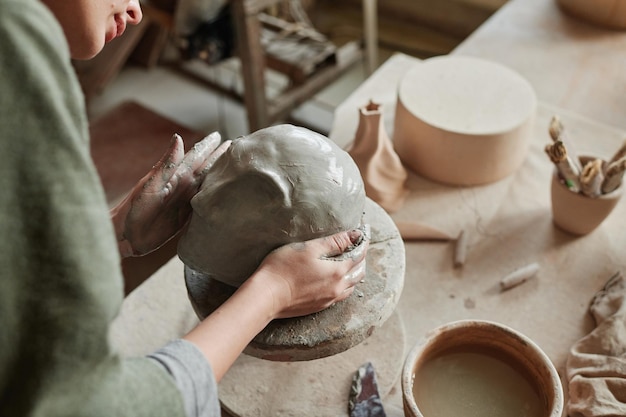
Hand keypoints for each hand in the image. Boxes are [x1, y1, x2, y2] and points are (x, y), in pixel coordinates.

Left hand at [110, 132, 230, 256]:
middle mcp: (182, 187)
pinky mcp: (185, 218)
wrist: (124, 236)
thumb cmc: (133, 209)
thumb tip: (178, 137)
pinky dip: (214, 198)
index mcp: (175, 177)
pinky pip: (203, 204)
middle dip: (219, 158)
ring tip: (233, 169)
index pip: (196, 157)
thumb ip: (166, 164)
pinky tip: (222, 196)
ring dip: (218, 176)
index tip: (221, 136)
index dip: (208, 147)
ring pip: (206, 185)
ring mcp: (183, 202)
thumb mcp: (151, 185)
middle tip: (235, 148)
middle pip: (205, 169)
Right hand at [248, 228, 368, 318]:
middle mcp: (338, 288)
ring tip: (349, 263)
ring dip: (354, 273)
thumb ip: (335, 242)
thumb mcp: (310, 248)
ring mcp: (329, 299)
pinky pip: (340, 296)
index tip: (364, 231)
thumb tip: (357, 235)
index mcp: (338, 271)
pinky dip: (344, 285)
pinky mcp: (319, 307)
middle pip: (359, 272)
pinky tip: (336, 281)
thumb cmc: (284, 268)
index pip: (359, 254)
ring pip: (351, 286)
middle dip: (361, 258)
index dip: (363, 241)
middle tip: (357, 246)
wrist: (266, 296)